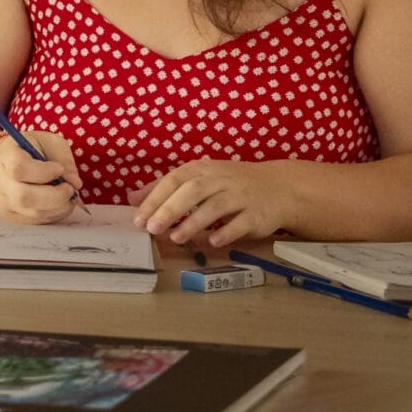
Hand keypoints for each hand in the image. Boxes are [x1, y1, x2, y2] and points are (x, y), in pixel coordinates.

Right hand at [0, 129, 85, 223]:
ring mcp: (4, 202)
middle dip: (55, 195)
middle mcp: (0, 182)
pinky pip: (37, 221)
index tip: (59, 169)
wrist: (4, 164)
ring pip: (33, 213)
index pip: (19, 169)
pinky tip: (60, 203)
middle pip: (24, 197)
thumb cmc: (29, 150)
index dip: (44, 172)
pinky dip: (55, 214)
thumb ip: (63, 159)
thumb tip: (75, 183)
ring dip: (59, 207)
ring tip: (69, 196)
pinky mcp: (12, 216)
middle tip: (70, 188)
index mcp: (6, 157)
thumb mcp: (48, 143)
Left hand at [129, 160, 296, 251]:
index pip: (173, 180)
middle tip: (152, 228)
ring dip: (194, 222)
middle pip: (192, 191)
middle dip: (170, 209)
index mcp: (202, 170)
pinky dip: (226, 232)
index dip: (154, 199)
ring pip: (215, 206)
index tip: (138, 219)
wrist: (279, 187)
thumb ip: (166, 188)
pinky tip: (212, 241)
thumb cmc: (230, 184)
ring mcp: (241, 196)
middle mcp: (220, 180)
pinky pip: (241, 222)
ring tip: (175, 238)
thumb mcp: (198, 179)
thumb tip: (132, 199)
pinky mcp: (258, 214)